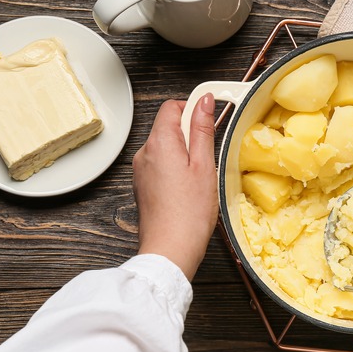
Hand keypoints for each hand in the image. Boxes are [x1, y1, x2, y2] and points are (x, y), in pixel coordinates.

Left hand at [132, 95, 218, 279]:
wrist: (170, 250)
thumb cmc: (189, 213)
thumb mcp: (205, 165)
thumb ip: (203, 129)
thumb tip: (204, 102)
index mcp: (159, 143)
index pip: (171, 107)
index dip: (192, 108)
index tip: (211, 117)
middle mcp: (144, 153)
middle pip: (168, 126)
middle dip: (190, 133)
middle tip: (209, 155)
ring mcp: (141, 170)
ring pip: (166, 146)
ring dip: (184, 152)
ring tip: (200, 175)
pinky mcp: (143, 185)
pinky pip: (161, 164)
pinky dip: (176, 167)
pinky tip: (189, 187)